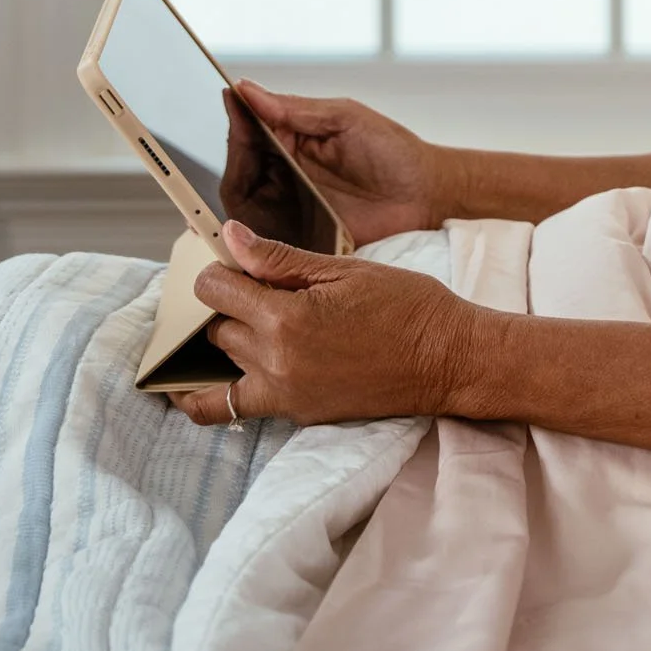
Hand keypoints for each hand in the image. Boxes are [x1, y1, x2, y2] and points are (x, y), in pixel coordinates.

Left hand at [174, 221, 491, 426]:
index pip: (216, 289)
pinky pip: (230, 409)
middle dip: (227, 303)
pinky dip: (208, 398)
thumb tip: (231, 237)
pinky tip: (202, 383)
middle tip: (252, 289)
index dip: (219, 270)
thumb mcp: (345, 270)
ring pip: (221, 363)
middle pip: (215, 326)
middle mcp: (276, 362)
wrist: (449, 360)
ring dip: (228, 340)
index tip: (234, 264)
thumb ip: (280, 259)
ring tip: (250, 322)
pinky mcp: (296, 413)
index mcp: (287, 318)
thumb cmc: (408, 307)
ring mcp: (284, 394)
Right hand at [233, 81, 452, 244]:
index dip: (235, 122)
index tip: (227, 107)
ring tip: (225, 189)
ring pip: (244, 204)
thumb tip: (248, 89)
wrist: (428, 193)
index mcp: (293, 138)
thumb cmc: (393, 150)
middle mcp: (286, 171)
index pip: (250, 131)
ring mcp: (293, 204)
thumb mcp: (345, 118)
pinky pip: (265, 237)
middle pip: (238, 170)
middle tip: (232, 149)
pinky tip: (236, 233)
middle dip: (228, 160)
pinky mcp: (302, 234)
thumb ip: (297, 109)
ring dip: (232, 197)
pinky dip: (247, 235)